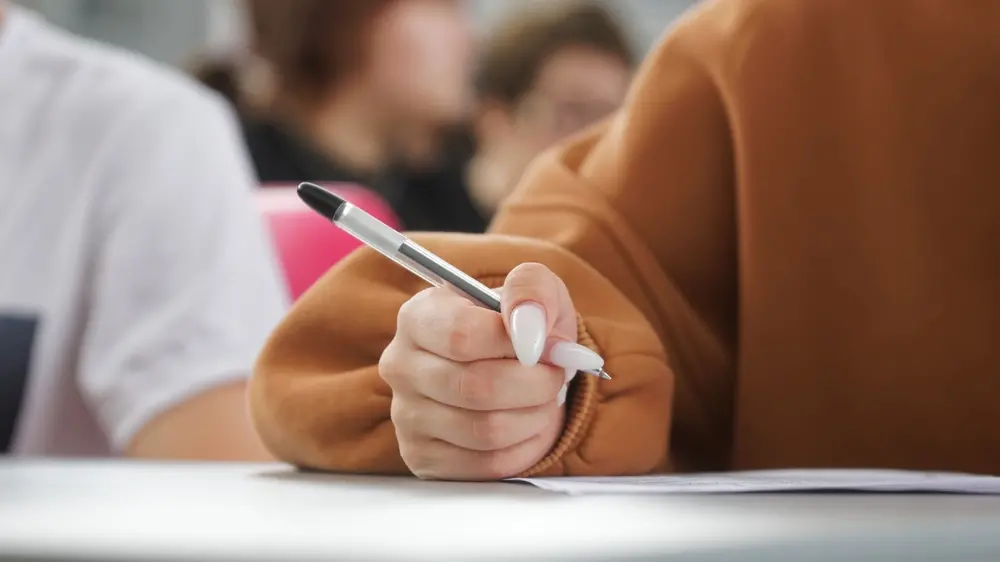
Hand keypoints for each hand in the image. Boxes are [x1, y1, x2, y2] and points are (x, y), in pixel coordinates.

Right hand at [380, 263, 603, 479]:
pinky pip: (488, 464)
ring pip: (486, 430)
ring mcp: (407, 416)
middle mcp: (401, 366)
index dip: (516, 344)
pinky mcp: (423, 457)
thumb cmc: (520, 329)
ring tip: (544, 399)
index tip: (546, 345)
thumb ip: (531, 290)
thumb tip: (530, 328)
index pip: (462, 336)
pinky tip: (528, 426)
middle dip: (535, 384)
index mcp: (418, 316)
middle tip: (556, 376)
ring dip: (534, 416)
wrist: (516, 372)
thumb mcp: (533, 292)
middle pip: (476, 387)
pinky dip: (525, 447)